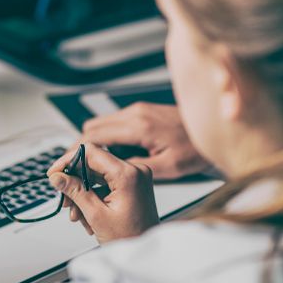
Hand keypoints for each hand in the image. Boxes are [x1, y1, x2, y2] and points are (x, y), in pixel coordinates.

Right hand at [48, 143, 159, 242]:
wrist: (144, 250)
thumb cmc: (130, 237)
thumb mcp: (96, 215)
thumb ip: (75, 191)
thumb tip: (57, 176)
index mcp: (128, 174)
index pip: (92, 152)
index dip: (69, 160)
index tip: (54, 173)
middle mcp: (135, 170)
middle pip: (94, 164)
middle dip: (75, 182)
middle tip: (65, 200)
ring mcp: (136, 177)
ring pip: (98, 176)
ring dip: (83, 193)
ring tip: (77, 215)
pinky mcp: (134, 185)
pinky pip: (107, 184)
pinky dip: (94, 197)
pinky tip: (88, 216)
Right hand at [81, 102, 212, 180]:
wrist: (214, 129)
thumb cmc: (196, 149)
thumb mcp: (167, 167)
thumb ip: (136, 168)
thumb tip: (110, 172)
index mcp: (139, 126)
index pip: (94, 136)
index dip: (77, 152)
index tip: (68, 166)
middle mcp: (136, 113)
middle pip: (92, 126)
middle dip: (81, 148)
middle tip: (78, 169)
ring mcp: (139, 110)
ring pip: (102, 123)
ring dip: (94, 142)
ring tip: (93, 165)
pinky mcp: (143, 111)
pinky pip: (115, 122)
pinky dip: (107, 136)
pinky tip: (113, 155)